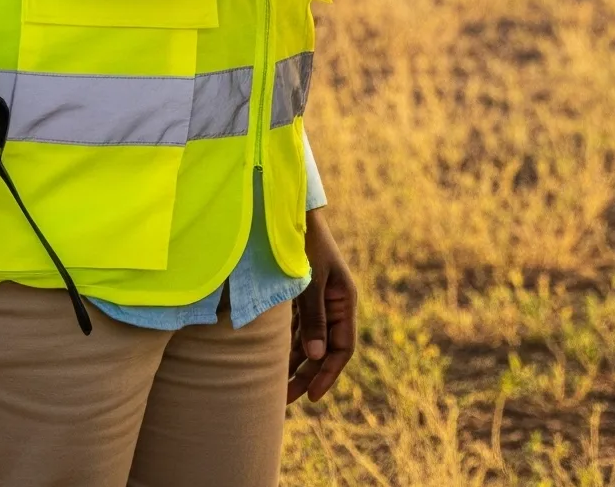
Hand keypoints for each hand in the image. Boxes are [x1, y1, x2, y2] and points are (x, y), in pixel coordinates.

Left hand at [288, 210, 355, 403]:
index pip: (342, 348)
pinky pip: (296, 330)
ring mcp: (317, 302)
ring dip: (295, 363)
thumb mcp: (311, 281)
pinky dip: (286, 345)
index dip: (329, 374)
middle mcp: (333, 305)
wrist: (290, 214)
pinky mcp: (301, 298)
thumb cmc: (305, 245)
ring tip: (275, 386)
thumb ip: (314, 318)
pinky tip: (270, 360)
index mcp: (344, 301)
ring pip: (309, 342)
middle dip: (308, 375)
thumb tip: (317, 357)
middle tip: (286, 399)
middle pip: (324, 350)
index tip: (311, 396)